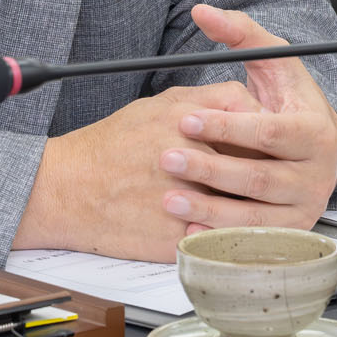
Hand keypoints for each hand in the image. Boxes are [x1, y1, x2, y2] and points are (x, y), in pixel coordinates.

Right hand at [12, 80, 260, 260]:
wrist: (67, 190)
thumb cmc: (108, 147)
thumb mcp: (155, 108)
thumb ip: (202, 102)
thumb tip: (243, 100)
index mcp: (186, 123)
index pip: (249, 118)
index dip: (263, 127)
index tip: (264, 135)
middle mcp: (190, 159)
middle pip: (253, 161)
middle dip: (265, 165)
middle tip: (269, 167)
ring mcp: (186, 200)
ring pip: (244, 203)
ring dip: (253, 202)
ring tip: (252, 200)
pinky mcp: (179, 234)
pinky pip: (222, 236)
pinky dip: (231, 232)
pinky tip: (230, 226)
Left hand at [158, 4, 336, 233]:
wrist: (321, 147)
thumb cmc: (291, 101)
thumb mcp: (274, 62)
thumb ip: (241, 33)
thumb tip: (203, 11)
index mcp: (314, 131)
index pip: (267, 132)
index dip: (225, 127)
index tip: (186, 120)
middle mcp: (315, 174)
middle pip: (256, 176)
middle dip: (208, 168)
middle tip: (166, 158)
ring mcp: (303, 207)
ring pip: (253, 215)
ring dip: (208, 209)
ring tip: (168, 198)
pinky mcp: (290, 232)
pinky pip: (253, 240)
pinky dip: (220, 237)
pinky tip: (189, 231)